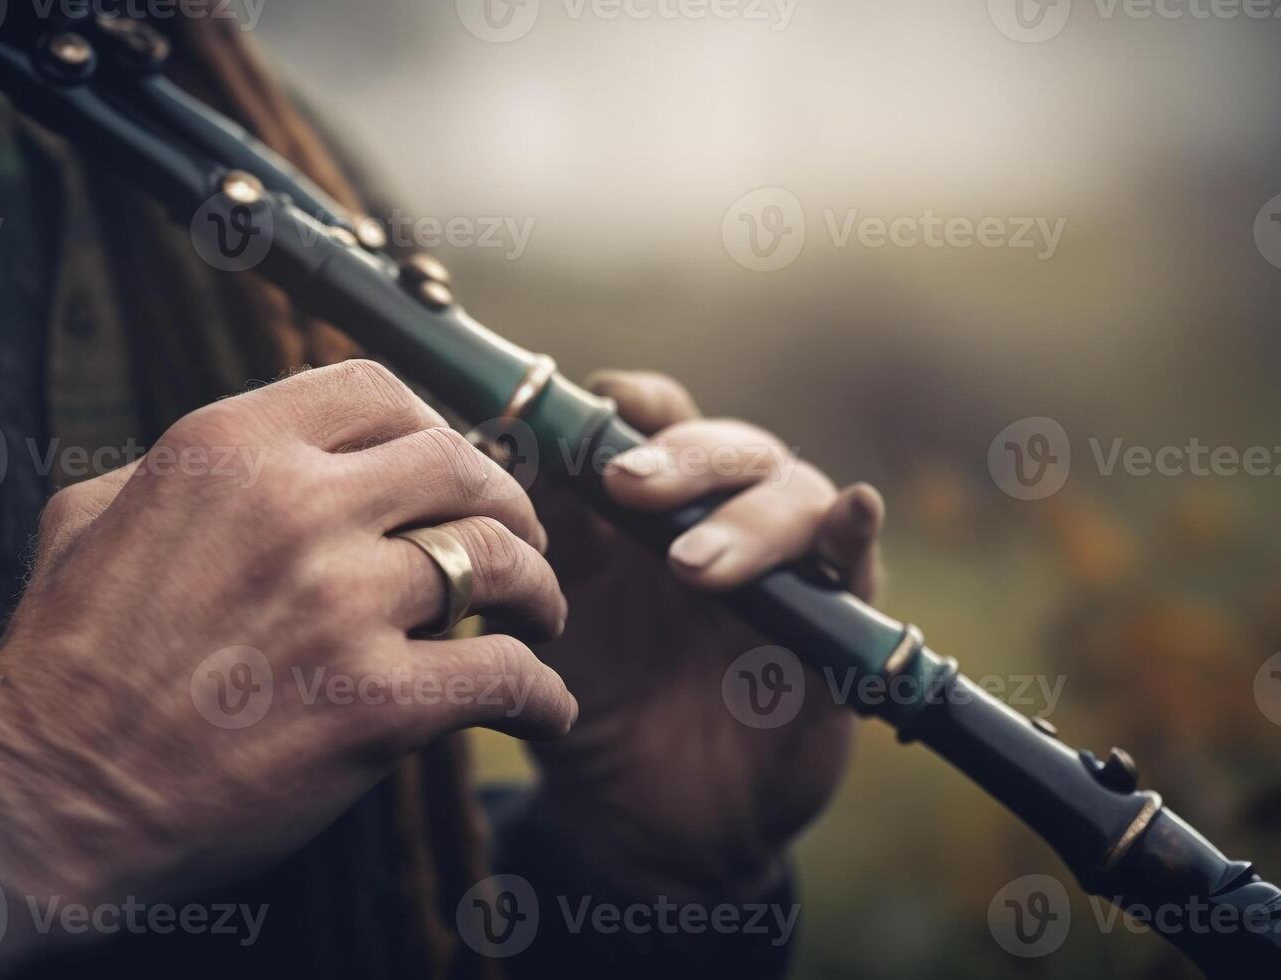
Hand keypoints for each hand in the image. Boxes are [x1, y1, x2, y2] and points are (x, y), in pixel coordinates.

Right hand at [0, 361, 575, 930]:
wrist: (47, 799)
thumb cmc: (60, 663)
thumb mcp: (89, 518)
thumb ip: (179, 469)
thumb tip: (260, 460)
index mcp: (228, 448)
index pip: (377, 392)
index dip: (431, 426)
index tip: (448, 470)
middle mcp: (294, 506)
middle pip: (459, 465)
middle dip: (505, 500)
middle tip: (518, 539)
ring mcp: (341, 602)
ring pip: (499, 561)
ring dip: (537, 589)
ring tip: (539, 616)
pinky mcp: (375, 704)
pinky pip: (506, 676)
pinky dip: (541, 693)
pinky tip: (543, 707)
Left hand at [527, 370, 883, 900]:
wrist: (637, 821)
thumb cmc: (589, 702)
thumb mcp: (540, 622)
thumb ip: (527, 544)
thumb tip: (485, 451)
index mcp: (653, 506)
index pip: (655, 419)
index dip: (633, 402)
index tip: (595, 400)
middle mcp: (725, 520)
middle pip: (727, 449)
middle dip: (681, 460)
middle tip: (627, 487)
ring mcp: (787, 571)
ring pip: (793, 498)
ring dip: (745, 521)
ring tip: (689, 568)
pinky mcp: (837, 635)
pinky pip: (859, 569)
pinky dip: (858, 532)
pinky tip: (855, 509)